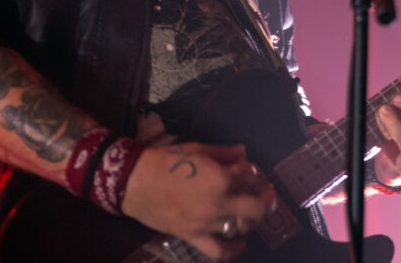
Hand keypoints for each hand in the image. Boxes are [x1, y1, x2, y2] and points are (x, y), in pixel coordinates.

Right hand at [121, 142, 275, 260]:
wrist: (135, 182)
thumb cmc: (165, 161)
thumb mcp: (196, 149)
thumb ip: (223, 152)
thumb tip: (243, 153)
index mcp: (221, 178)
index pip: (249, 174)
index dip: (251, 169)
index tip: (248, 167)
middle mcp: (220, 204)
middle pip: (256, 207)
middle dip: (265, 198)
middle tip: (264, 191)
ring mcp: (208, 223)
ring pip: (242, 227)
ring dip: (251, 218)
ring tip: (251, 210)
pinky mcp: (194, 236)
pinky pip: (218, 250)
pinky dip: (233, 249)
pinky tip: (241, 242)